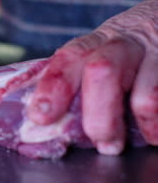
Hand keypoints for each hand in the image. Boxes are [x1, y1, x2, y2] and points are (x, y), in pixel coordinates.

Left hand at [28, 0, 157, 154]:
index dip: (53, 87)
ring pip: (147, 96)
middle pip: (103, 72)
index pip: (69, 58)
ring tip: (143, 137)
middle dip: (98, 114)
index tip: (41, 116)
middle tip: (104, 142)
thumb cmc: (129, 46)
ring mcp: (157, 54)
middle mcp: (125, 43)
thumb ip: (74, 72)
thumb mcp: (100, 47)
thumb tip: (36, 106)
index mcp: (97, 41)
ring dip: (143, 126)